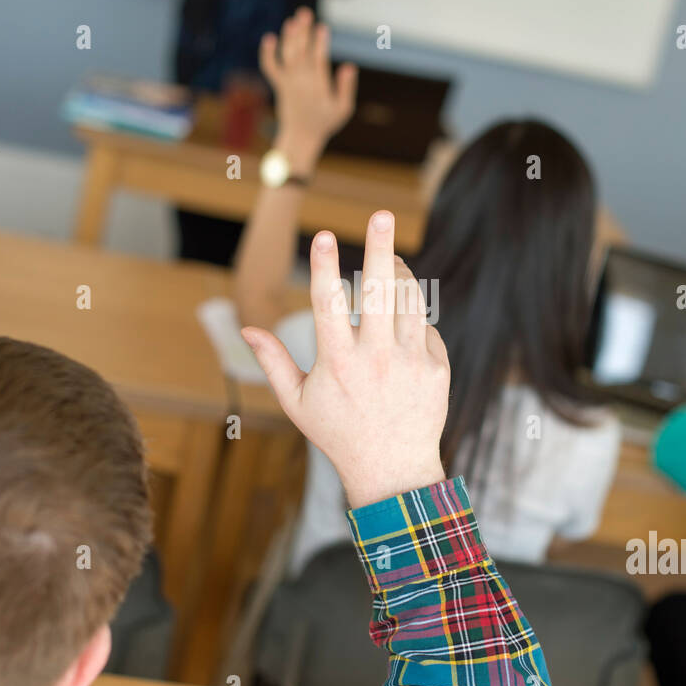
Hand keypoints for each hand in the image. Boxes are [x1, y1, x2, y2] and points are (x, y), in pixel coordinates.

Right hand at [241, 210, 448, 507]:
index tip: (324, 236)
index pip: (328, 305)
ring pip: (408, 300)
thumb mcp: (298, 404)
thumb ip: (273, 363)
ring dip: (399, 272)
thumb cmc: (339, 434)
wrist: (394, 470)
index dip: (325, 268)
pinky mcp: (436, 367)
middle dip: (381, 248)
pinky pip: (424, 325)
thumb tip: (248, 328)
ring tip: (390, 256)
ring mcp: (411, 362)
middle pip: (380, 291)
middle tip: (381, 214)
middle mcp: (376, 359)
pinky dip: (412, 317)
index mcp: (338, 364)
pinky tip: (400, 325)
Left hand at [259, 8, 356, 170]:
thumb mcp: (343, 109)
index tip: (323, 27)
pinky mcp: (279, 85)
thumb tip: (350, 66)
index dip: (320, 43)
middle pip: (300, 52)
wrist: (300, 138)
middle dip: (303, 32)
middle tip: (305, 12)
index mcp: (317, 87)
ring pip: (287, 56)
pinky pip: (270, 68)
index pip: (318, 60)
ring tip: (293, 19)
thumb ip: (346, 88)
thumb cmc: (325, 123)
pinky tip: (269, 37)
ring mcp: (288, 83)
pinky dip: (267, 54)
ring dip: (289, 37)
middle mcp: (301, 83)